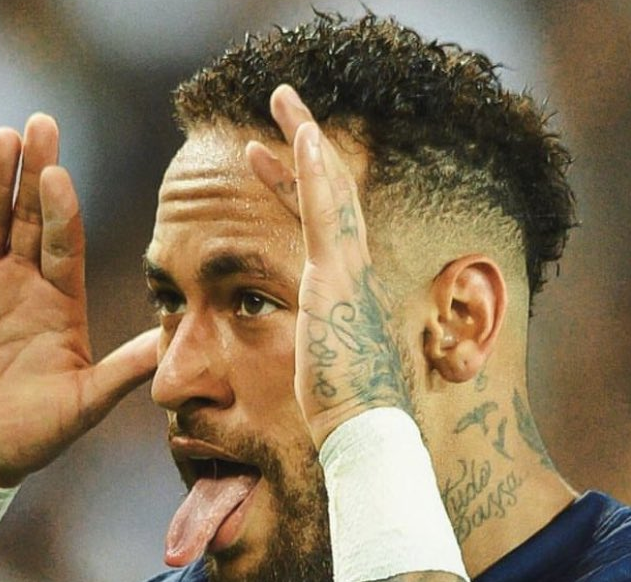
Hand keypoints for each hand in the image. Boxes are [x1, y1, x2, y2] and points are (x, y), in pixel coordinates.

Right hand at [0, 114, 158, 485]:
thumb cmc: (33, 435)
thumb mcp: (85, 403)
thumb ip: (125, 369)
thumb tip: (174, 341)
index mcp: (61, 300)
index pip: (66, 243)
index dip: (63, 211)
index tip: (61, 177)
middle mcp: (22, 282)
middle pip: (31, 217)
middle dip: (36, 173)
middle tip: (43, 125)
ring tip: (3, 138)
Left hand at [249, 87, 411, 449]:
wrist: (366, 433)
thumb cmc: (343, 416)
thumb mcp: (314, 376)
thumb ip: (305, 356)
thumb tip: (292, 360)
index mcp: (343, 293)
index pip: (320, 226)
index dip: (293, 188)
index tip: (265, 160)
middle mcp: (352, 274)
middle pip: (330, 195)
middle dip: (306, 148)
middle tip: (283, 106)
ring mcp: (347, 273)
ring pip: (329, 190)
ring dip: (307, 140)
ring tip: (283, 99)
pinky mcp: (337, 280)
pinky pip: (327, 214)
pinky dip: (315, 172)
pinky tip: (302, 135)